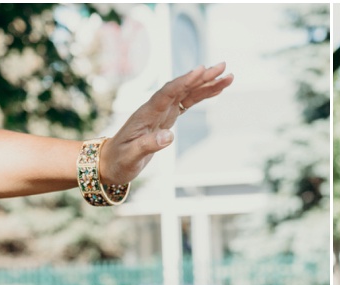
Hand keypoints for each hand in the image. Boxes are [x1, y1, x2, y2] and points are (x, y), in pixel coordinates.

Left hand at [96, 63, 234, 184]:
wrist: (111, 162)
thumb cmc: (119, 160)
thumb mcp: (131, 157)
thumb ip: (148, 146)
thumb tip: (170, 137)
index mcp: (146, 114)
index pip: (167, 93)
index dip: (184, 81)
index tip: (201, 70)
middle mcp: (155, 108)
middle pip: (181, 87)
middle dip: (202, 77)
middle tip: (223, 66)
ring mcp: (162, 111)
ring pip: (188, 93)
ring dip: (207, 84)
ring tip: (228, 76)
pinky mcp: (167, 118)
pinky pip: (188, 103)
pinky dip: (203, 96)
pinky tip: (217, 90)